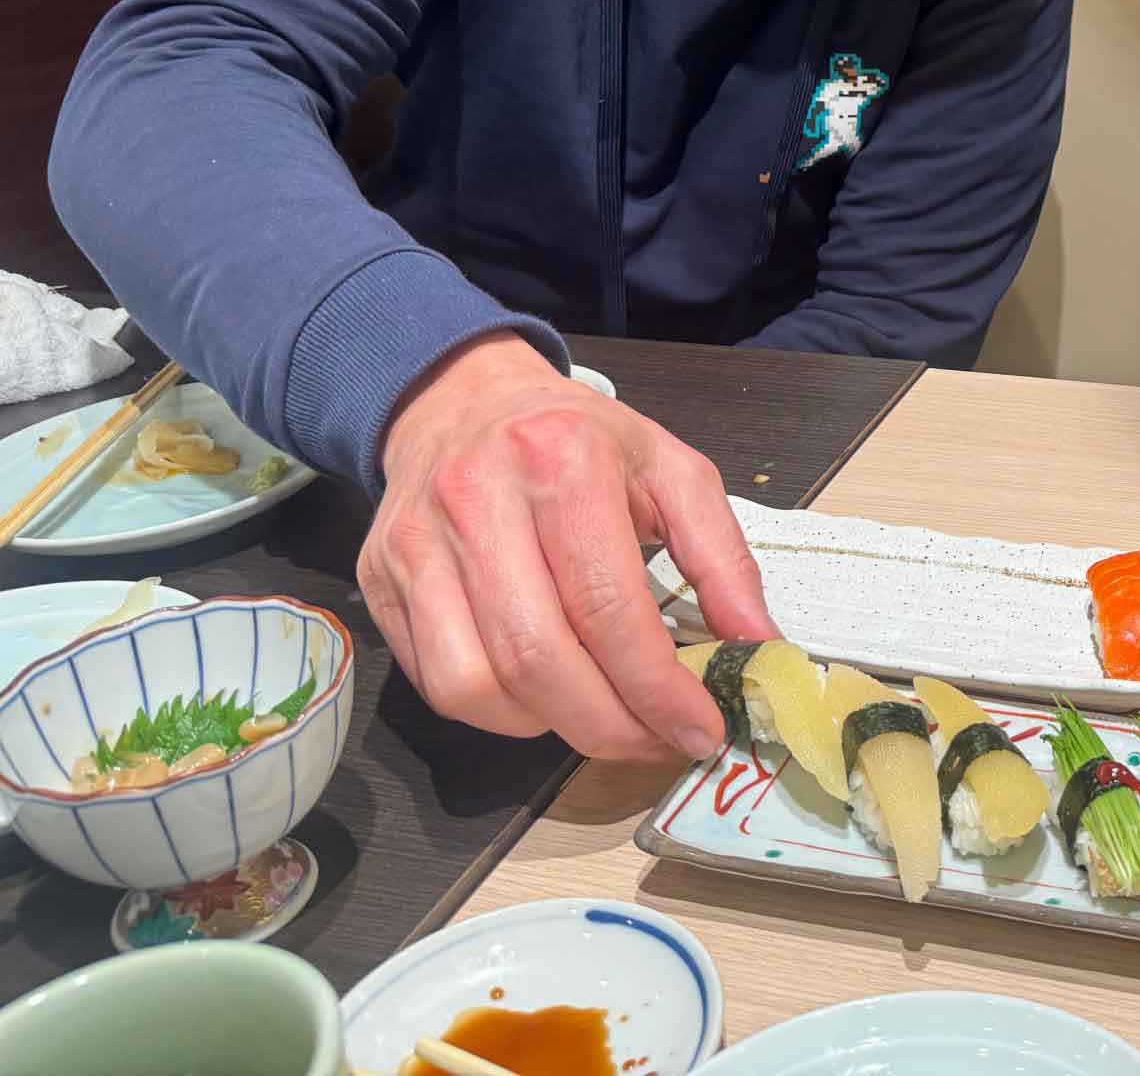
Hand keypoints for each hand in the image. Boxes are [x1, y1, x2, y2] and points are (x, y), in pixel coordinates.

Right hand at [361, 333, 778, 761]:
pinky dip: (498, 712)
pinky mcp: (380, 583)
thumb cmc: (579, 441)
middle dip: (610, 725)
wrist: (464, 399)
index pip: (608, 608)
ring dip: (551, 726)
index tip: (699, 729)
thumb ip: (723, 557)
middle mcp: (477, 501)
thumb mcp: (671, 470)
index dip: (657, 688)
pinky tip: (544, 694)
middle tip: (657, 742)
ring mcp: (417, 546)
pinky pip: (436, 684)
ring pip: (476, 685)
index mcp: (561, 463)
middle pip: (539, 659)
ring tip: (603, 714)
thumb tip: (758, 643)